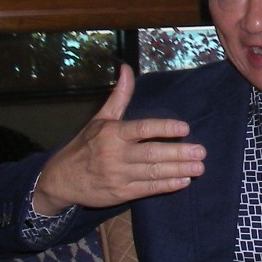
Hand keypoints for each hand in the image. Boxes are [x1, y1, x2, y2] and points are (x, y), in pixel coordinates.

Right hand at [33, 64, 205, 214]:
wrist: (60, 179)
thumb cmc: (85, 145)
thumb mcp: (100, 118)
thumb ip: (119, 96)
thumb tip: (126, 68)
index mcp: (112, 133)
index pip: (142, 129)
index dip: (164, 128)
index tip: (185, 128)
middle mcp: (115, 154)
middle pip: (152, 153)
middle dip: (179, 153)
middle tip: (201, 152)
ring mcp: (118, 175)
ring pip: (153, 172)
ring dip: (178, 170)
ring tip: (199, 168)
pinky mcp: (120, 193)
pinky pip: (147, 189)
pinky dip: (166, 186)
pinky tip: (183, 181)